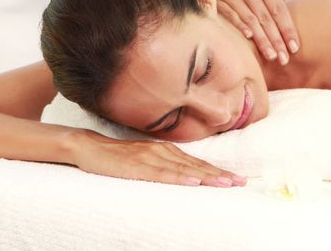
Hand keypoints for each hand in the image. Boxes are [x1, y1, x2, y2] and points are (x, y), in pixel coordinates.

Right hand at [71, 130, 246, 186]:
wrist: (89, 147)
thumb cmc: (117, 157)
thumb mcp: (145, 159)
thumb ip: (165, 165)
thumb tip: (186, 177)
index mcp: (166, 151)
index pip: (197, 164)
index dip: (218, 172)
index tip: (238, 179)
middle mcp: (162, 152)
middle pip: (196, 166)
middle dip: (220, 175)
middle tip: (241, 183)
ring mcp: (150, 157)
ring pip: (183, 169)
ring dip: (206, 177)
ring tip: (225, 184)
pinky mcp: (136, 165)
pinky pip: (160, 173)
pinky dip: (178, 178)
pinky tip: (192, 182)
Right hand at [185, 0, 299, 64]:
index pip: (278, 7)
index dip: (287, 28)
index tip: (295, 45)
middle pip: (266, 17)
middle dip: (277, 40)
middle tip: (286, 58)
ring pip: (250, 20)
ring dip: (262, 40)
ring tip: (272, 56)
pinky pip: (229, 14)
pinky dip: (239, 26)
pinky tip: (248, 39)